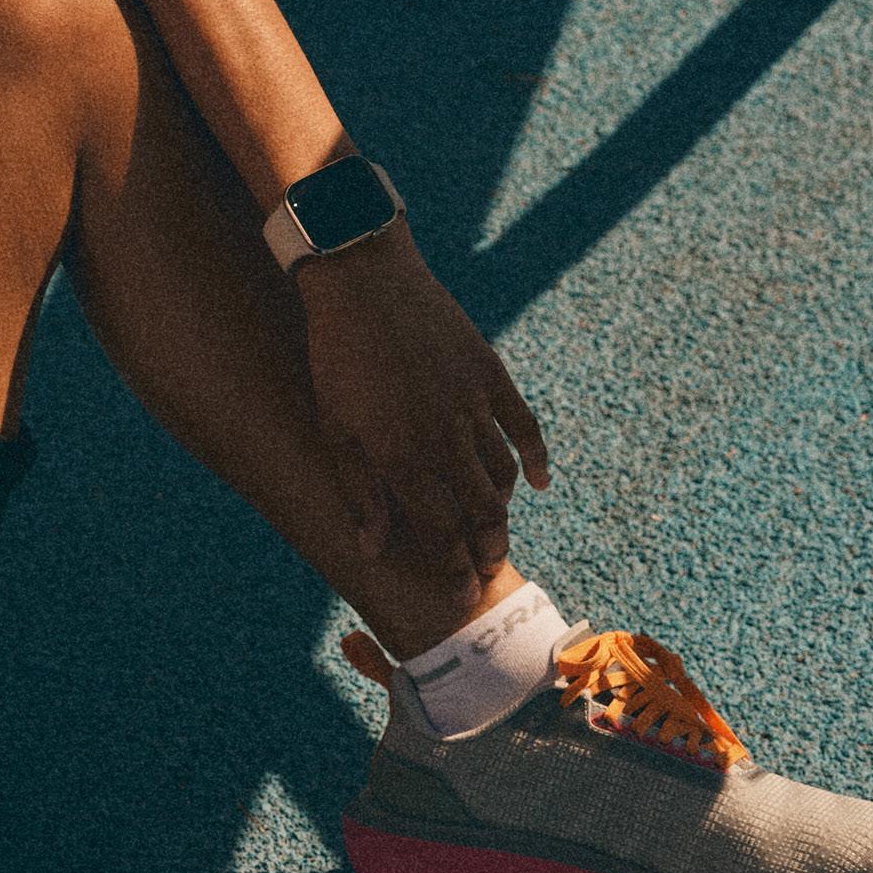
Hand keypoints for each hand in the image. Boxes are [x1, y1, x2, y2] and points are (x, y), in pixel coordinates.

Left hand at [295, 221, 547, 589]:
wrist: (364, 281)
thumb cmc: (336, 357)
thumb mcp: (335, 429)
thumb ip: (360, 492)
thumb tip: (373, 549)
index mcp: (401, 458)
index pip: (441, 531)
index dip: (454, 567)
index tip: (461, 591)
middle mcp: (444, 438)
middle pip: (480, 512)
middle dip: (487, 551)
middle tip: (489, 573)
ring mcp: (473, 405)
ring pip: (502, 475)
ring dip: (503, 511)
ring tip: (497, 531)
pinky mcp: (491, 374)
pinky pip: (524, 427)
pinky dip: (535, 458)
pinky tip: (537, 481)